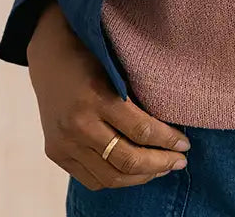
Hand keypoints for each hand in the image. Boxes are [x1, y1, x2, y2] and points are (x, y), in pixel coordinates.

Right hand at [26, 0, 189, 189]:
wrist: (49, 54)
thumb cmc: (92, 54)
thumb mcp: (116, 67)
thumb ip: (136, 97)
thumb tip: (171, 125)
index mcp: (97, 97)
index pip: (141, 130)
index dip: (168, 141)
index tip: (185, 144)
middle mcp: (79, 125)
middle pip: (127, 159)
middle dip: (160, 164)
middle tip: (179, 161)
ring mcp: (65, 143)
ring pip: (111, 176)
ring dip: (141, 177)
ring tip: (161, 169)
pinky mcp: (56, 154)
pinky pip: (92, 180)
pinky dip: (117, 179)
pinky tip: (134, 172)